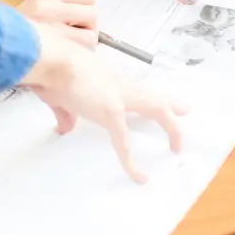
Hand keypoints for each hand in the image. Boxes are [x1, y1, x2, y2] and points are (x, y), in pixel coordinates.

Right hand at [17, 0, 97, 48]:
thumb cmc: (20, 33)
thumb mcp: (37, 8)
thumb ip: (62, 6)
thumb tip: (92, 12)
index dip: (86, 10)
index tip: (76, 20)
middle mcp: (48, 6)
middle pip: (94, 14)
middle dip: (88, 28)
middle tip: (73, 38)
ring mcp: (52, 28)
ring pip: (91, 35)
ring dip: (84, 45)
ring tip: (68, 50)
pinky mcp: (56, 48)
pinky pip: (84, 48)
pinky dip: (81, 55)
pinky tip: (66, 57)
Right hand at [21, 22, 187, 181]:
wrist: (50, 58)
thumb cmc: (50, 67)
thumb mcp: (58, 93)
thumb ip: (65, 111)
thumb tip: (65, 126)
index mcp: (105, 78)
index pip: (131, 88)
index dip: (145, 95)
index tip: (155, 97)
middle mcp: (117, 84)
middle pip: (152, 95)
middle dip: (170, 105)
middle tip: (185, 110)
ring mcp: (118, 97)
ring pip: (156, 108)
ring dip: (170, 126)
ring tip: (177, 144)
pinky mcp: (112, 112)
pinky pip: (124, 143)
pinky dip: (131, 162)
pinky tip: (138, 176)